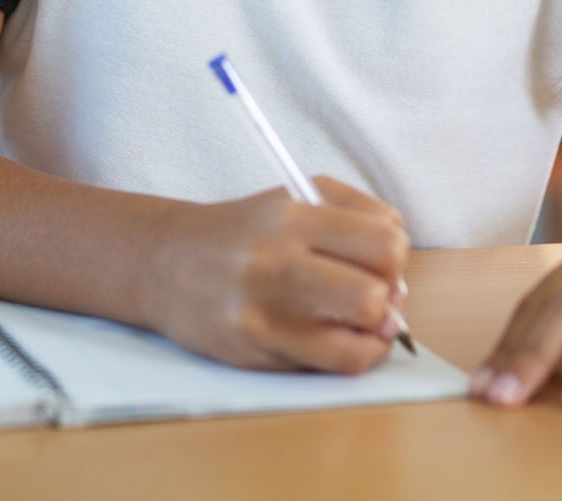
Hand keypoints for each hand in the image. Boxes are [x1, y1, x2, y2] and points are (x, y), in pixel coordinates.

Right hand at [149, 177, 410, 373]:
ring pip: (358, 340)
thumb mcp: (291, 197)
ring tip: (362, 321)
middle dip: (389, 298)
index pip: (383, 241)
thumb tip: (398, 274)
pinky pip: (331, 365)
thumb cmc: (239, 232)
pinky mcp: (255, 351)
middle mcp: (275, 262)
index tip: (384, 261)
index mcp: (289, 215)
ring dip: (374, 333)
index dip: (396, 256)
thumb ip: (353, 216)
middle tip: (376, 294)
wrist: (163, 262)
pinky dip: (352, 355)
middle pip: (374, 295)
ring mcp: (264, 313)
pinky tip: (342, 339)